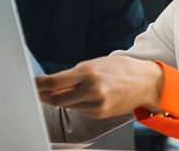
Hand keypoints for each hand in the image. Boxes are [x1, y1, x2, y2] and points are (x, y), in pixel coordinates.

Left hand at [35, 56, 162, 118]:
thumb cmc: (122, 69)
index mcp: (89, 73)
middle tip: (39, 91)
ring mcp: (96, 104)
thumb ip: (75, 74)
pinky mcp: (99, 114)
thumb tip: (53, 83)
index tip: (31, 84)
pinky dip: (78, 103)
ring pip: (67, 104)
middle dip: (46, 95)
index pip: (54, 82)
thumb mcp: (97, 63)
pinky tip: (88, 96)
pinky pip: (80, 110)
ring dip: (64, 98)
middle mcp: (91, 90)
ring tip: (73, 89)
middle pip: (56, 98)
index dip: (38, 85)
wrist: (147, 83)